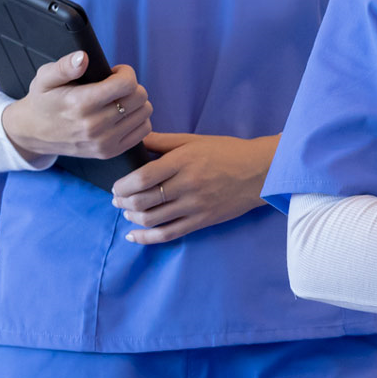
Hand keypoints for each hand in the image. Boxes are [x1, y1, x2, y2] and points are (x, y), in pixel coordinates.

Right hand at [0, 52, 150, 161]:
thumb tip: (83, 58)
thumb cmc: (43, 101)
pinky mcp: (109, 152)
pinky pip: (143, 131)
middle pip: (139, 97)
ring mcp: (104, 142)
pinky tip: (121, 114)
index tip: (114, 72)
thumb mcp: (45, 78)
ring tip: (116, 100)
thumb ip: (65, 66)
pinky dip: (137, 119)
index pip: (127, 84)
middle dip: (131, 86)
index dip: (125, 73)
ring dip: (135, 102)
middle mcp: (95, 126)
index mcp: (81, 104)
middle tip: (114, 86)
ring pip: (144, 113)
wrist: (33, 134)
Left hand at [110, 133, 279, 243]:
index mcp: (182, 161)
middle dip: (123, 202)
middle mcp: (187, 185)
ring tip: (127, 212)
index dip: (123, 186)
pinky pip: (169, 233)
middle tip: (116, 200)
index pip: (143, 177)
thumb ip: (163, 141)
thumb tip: (134, 139)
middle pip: (144, 200)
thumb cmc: (227, 152)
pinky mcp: (202, 221)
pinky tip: (134, 236)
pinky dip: (147, 238)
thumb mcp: (194, 140)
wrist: (260, 172)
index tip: (115, 187)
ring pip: (153, 218)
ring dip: (133, 218)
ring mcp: (195, 206)